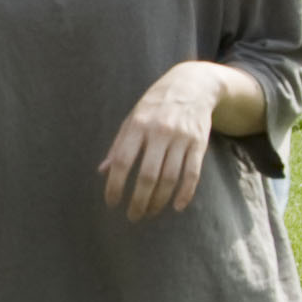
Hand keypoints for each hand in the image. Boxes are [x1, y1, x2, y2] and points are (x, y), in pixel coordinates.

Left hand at [98, 61, 239, 220]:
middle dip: (139, 201)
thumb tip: (103, 171)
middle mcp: (160, 132)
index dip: (115, 185)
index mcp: (139, 125)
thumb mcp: (133, 118)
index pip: (123, 161)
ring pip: (170, 178)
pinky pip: (193, 174)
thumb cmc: (156, 104)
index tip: (112, 202)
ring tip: (150, 212)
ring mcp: (182, 138)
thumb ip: (118, 144)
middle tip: (133, 216)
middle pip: (148, 175)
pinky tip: (177, 206)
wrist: (193, 85)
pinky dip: (185, 193)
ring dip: (159, 201)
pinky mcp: (199, 143)